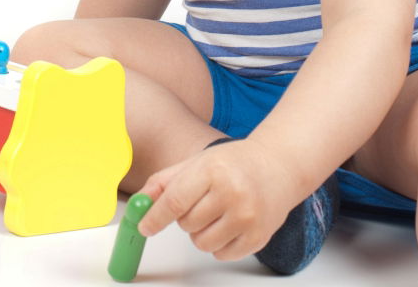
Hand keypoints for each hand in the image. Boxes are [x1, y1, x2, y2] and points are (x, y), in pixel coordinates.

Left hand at [136, 138, 301, 261]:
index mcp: (213, 170)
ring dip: (201, 232)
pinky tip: (230, 222)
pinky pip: (221, 254)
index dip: (156, 216)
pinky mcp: (257, 237)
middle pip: (186, 224)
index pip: (175, 201)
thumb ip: (165, 182)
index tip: (144, 226)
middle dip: (185, 217)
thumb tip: (139, 204)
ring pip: (202, 243)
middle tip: (201, 200)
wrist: (278, 166)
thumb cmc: (234, 162)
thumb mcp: (198, 162)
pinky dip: (219, 243)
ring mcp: (247, 217)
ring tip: (216, 211)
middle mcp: (232, 193)